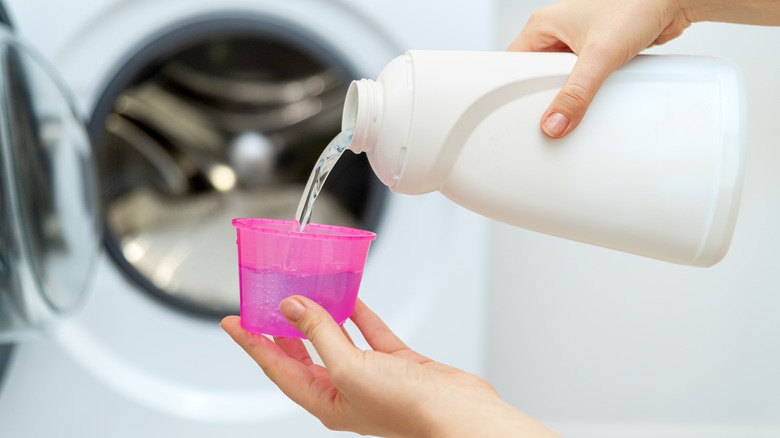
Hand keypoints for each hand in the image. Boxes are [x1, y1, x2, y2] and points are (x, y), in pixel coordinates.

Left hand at [222, 297, 557, 436]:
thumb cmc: (407, 408)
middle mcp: (345, 390)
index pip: (277, 367)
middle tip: (263, 305)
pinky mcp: (395, 363)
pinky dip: (358, 314)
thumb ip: (320, 334)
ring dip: (320, 316)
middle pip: (303, 355)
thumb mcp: (350, 368)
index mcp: (326, 401)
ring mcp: (371, 376)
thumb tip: (293, 308)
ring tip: (303, 293)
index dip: (253, 344)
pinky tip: (350, 297)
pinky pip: (368, 333)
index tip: (232, 323)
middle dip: (281, 330)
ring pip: (336, 339)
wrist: (458, 414)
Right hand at [509, 0, 692, 137]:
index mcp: (543, 24)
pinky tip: (591, 97)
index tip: (520, 112)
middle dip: (544, 95)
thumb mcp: (600, 56)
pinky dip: (585, 90)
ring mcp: (576, 41)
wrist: (673, 1)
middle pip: (535, 75)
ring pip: (559, 78)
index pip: (513, 63)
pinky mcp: (596, 51)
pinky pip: (580, 78)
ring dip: (567, 93)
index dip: (514, 90)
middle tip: (550, 112)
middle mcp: (556, 31)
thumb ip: (576, 94)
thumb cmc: (636, 5)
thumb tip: (555, 122)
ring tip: (572, 104)